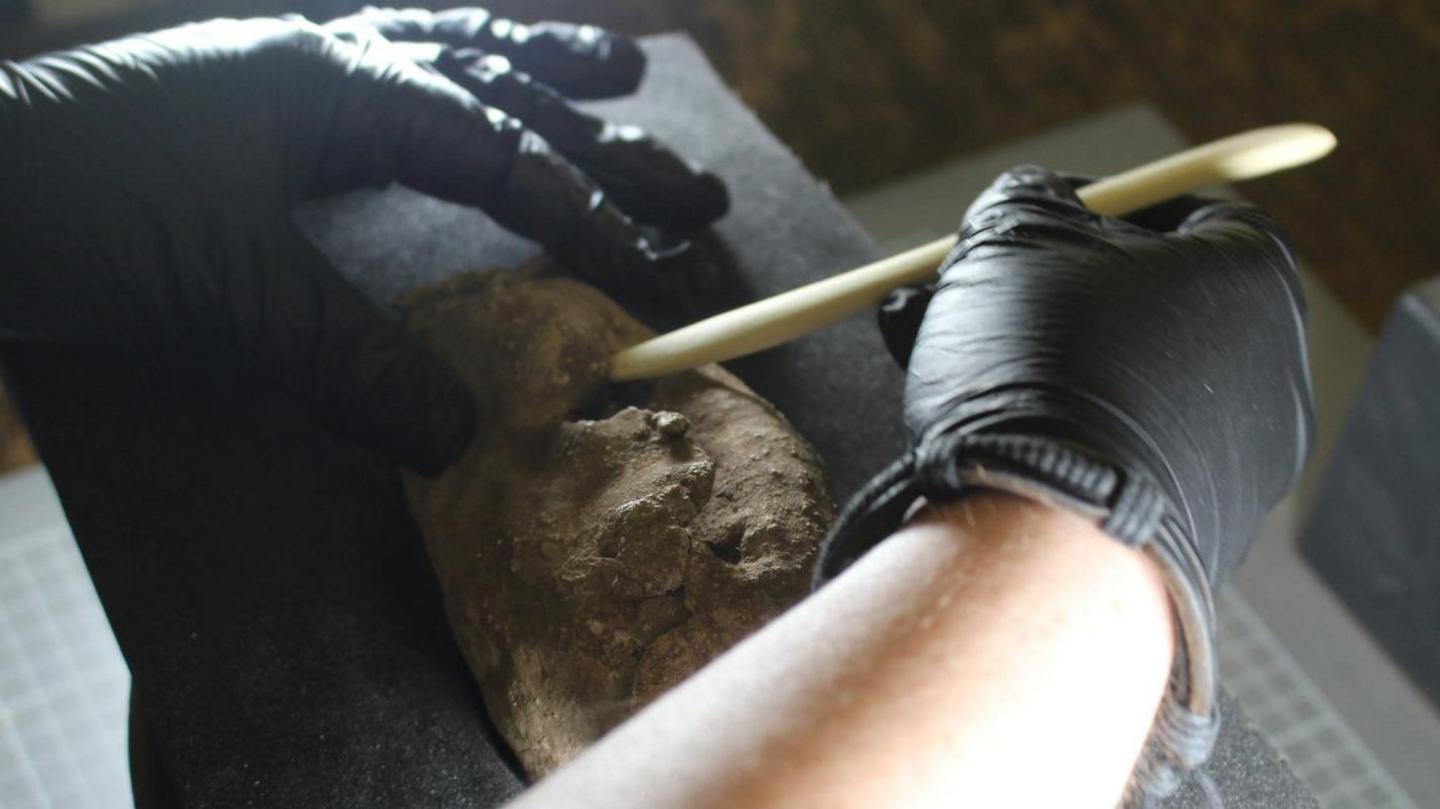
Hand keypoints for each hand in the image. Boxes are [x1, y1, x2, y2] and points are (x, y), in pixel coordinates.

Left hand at [0, 8, 727, 471]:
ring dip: (542, 71)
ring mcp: (288, 70)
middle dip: (607, 148)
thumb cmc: (76, 224)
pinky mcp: (254, 99)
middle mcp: (328, 58)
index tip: (657, 278)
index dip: (588, 221)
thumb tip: (462, 438)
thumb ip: (355, 363)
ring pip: (446, 56)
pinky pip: (383, 72)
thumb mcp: (231, 302)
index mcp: (339, 87)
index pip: (500, 157)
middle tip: (698, 191)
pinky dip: (449, 76)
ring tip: (624, 76)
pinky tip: (469, 78)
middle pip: (502, 94)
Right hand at [816, 166, 1312, 800]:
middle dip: (1032, 289)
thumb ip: (1022, 197)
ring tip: (926, 350)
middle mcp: (1267, 364)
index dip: (1081, 205)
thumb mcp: (1008, 238)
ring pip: (1109, 378)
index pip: (1171, 206)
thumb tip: (1029, 200)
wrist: (1051, 539)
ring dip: (1021, 355)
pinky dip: (1051, 430)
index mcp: (1249, 273)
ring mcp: (1235, 454)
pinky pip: (1112, 449)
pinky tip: (975, 430)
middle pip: (1135, 298)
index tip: (1012, 222)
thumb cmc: (1037, 367)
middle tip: (952, 289)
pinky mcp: (1194, 524)